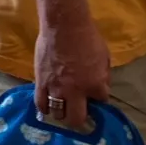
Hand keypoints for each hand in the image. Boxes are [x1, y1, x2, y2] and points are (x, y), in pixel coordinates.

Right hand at [32, 15, 111, 129]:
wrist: (63, 25)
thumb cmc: (87, 37)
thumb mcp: (104, 56)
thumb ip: (103, 75)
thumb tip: (100, 86)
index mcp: (95, 84)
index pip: (101, 101)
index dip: (99, 99)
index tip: (96, 97)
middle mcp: (75, 92)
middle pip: (77, 119)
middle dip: (81, 119)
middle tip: (80, 113)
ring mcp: (56, 89)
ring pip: (58, 114)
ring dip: (62, 113)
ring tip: (64, 109)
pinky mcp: (41, 83)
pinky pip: (41, 104)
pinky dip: (45, 108)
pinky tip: (48, 107)